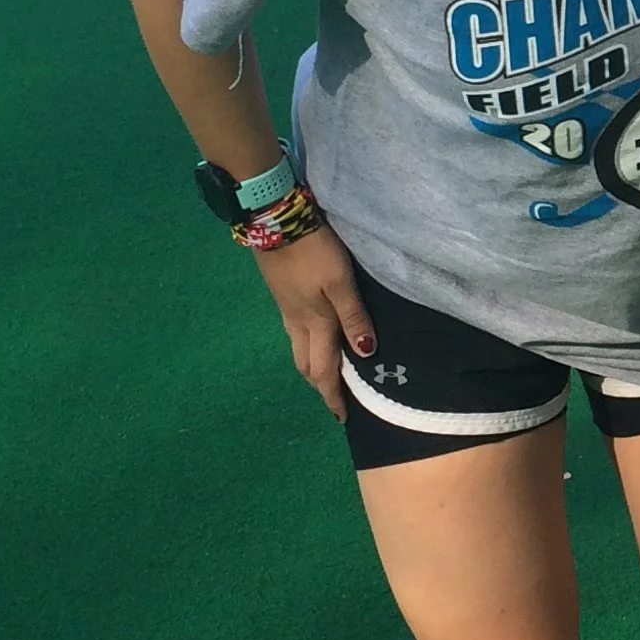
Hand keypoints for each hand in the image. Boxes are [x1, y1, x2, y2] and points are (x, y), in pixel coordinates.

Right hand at [253, 226, 375, 420]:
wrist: (274, 221)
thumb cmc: (314, 252)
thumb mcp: (341, 282)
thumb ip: (354, 317)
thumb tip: (365, 355)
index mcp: (314, 323)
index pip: (323, 369)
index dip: (332, 395)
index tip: (341, 417)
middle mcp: (296, 322)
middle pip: (305, 364)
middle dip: (320, 385)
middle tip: (335, 398)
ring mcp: (285, 308)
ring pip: (297, 348)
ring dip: (311, 366)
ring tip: (327, 374)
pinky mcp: (281, 294)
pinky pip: (293, 332)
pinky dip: (305, 345)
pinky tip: (313, 337)